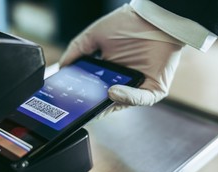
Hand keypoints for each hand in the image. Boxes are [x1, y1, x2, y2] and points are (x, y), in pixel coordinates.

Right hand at [59, 4, 183, 114]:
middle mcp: (123, 82)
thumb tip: (62, 66)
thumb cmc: (129, 23)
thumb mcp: (95, 35)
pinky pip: (140, 100)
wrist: (156, 18)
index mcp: (108, 72)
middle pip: (105, 101)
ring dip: (106, 104)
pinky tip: (113, 92)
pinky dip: (127, 98)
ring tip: (93, 101)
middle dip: (91, 105)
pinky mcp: (153, 91)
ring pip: (121, 103)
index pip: (92, 89)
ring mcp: (138, 87)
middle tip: (77, 107)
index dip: (81, 95)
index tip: (68, 99)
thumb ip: (77, 50)